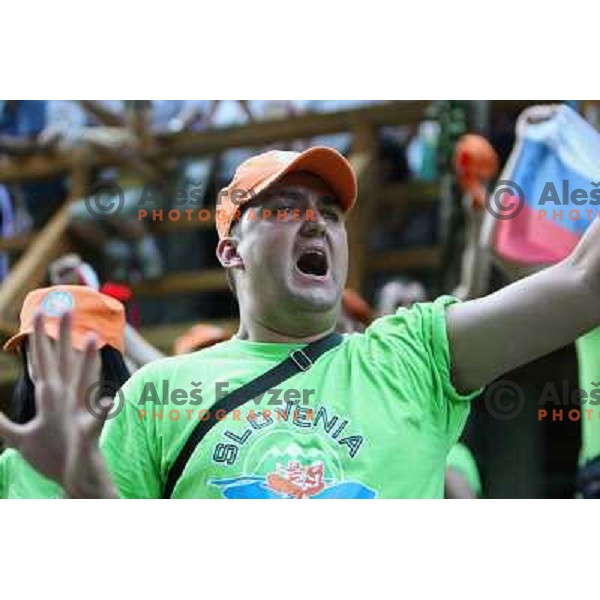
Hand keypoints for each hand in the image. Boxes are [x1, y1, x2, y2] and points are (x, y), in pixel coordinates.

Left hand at [0, 311, 116, 496]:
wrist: (79, 480)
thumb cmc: (55, 457)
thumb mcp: (22, 439)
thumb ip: (3, 424)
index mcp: (52, 399)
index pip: (44, 363)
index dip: (40, 339)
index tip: (39, 314)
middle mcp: (67, 401)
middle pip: (64, 363)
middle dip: (63, 336)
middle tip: (66, 308)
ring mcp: (79, 414)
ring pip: (83, 382)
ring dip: (88, 361)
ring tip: (93, 339)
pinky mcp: (88, 434)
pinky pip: (95, 421)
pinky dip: (103, 410)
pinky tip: (109, 400)